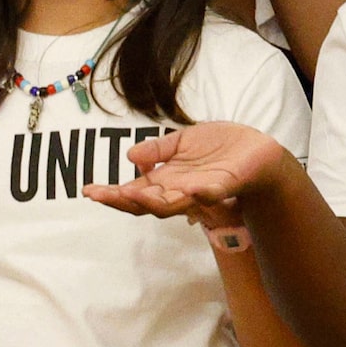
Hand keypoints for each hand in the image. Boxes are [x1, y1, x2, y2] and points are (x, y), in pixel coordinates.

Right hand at [83, 122, 288, 238]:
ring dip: (155, 200)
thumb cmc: (219, 147)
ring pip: (173, 204)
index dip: (112, 194)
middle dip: (125, 200)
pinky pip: (212, 194)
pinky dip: (203, 193)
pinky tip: (192, 189)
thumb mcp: (182, 142)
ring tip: (137, 193)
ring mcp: (200, 192)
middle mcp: (179, 190)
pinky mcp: (224, 186)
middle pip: (146, 204)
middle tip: (105, 195)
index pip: (134, 192)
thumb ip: (158, 151)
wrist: (257, 150)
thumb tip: (130, 156)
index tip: (89, 190)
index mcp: (166, 180)